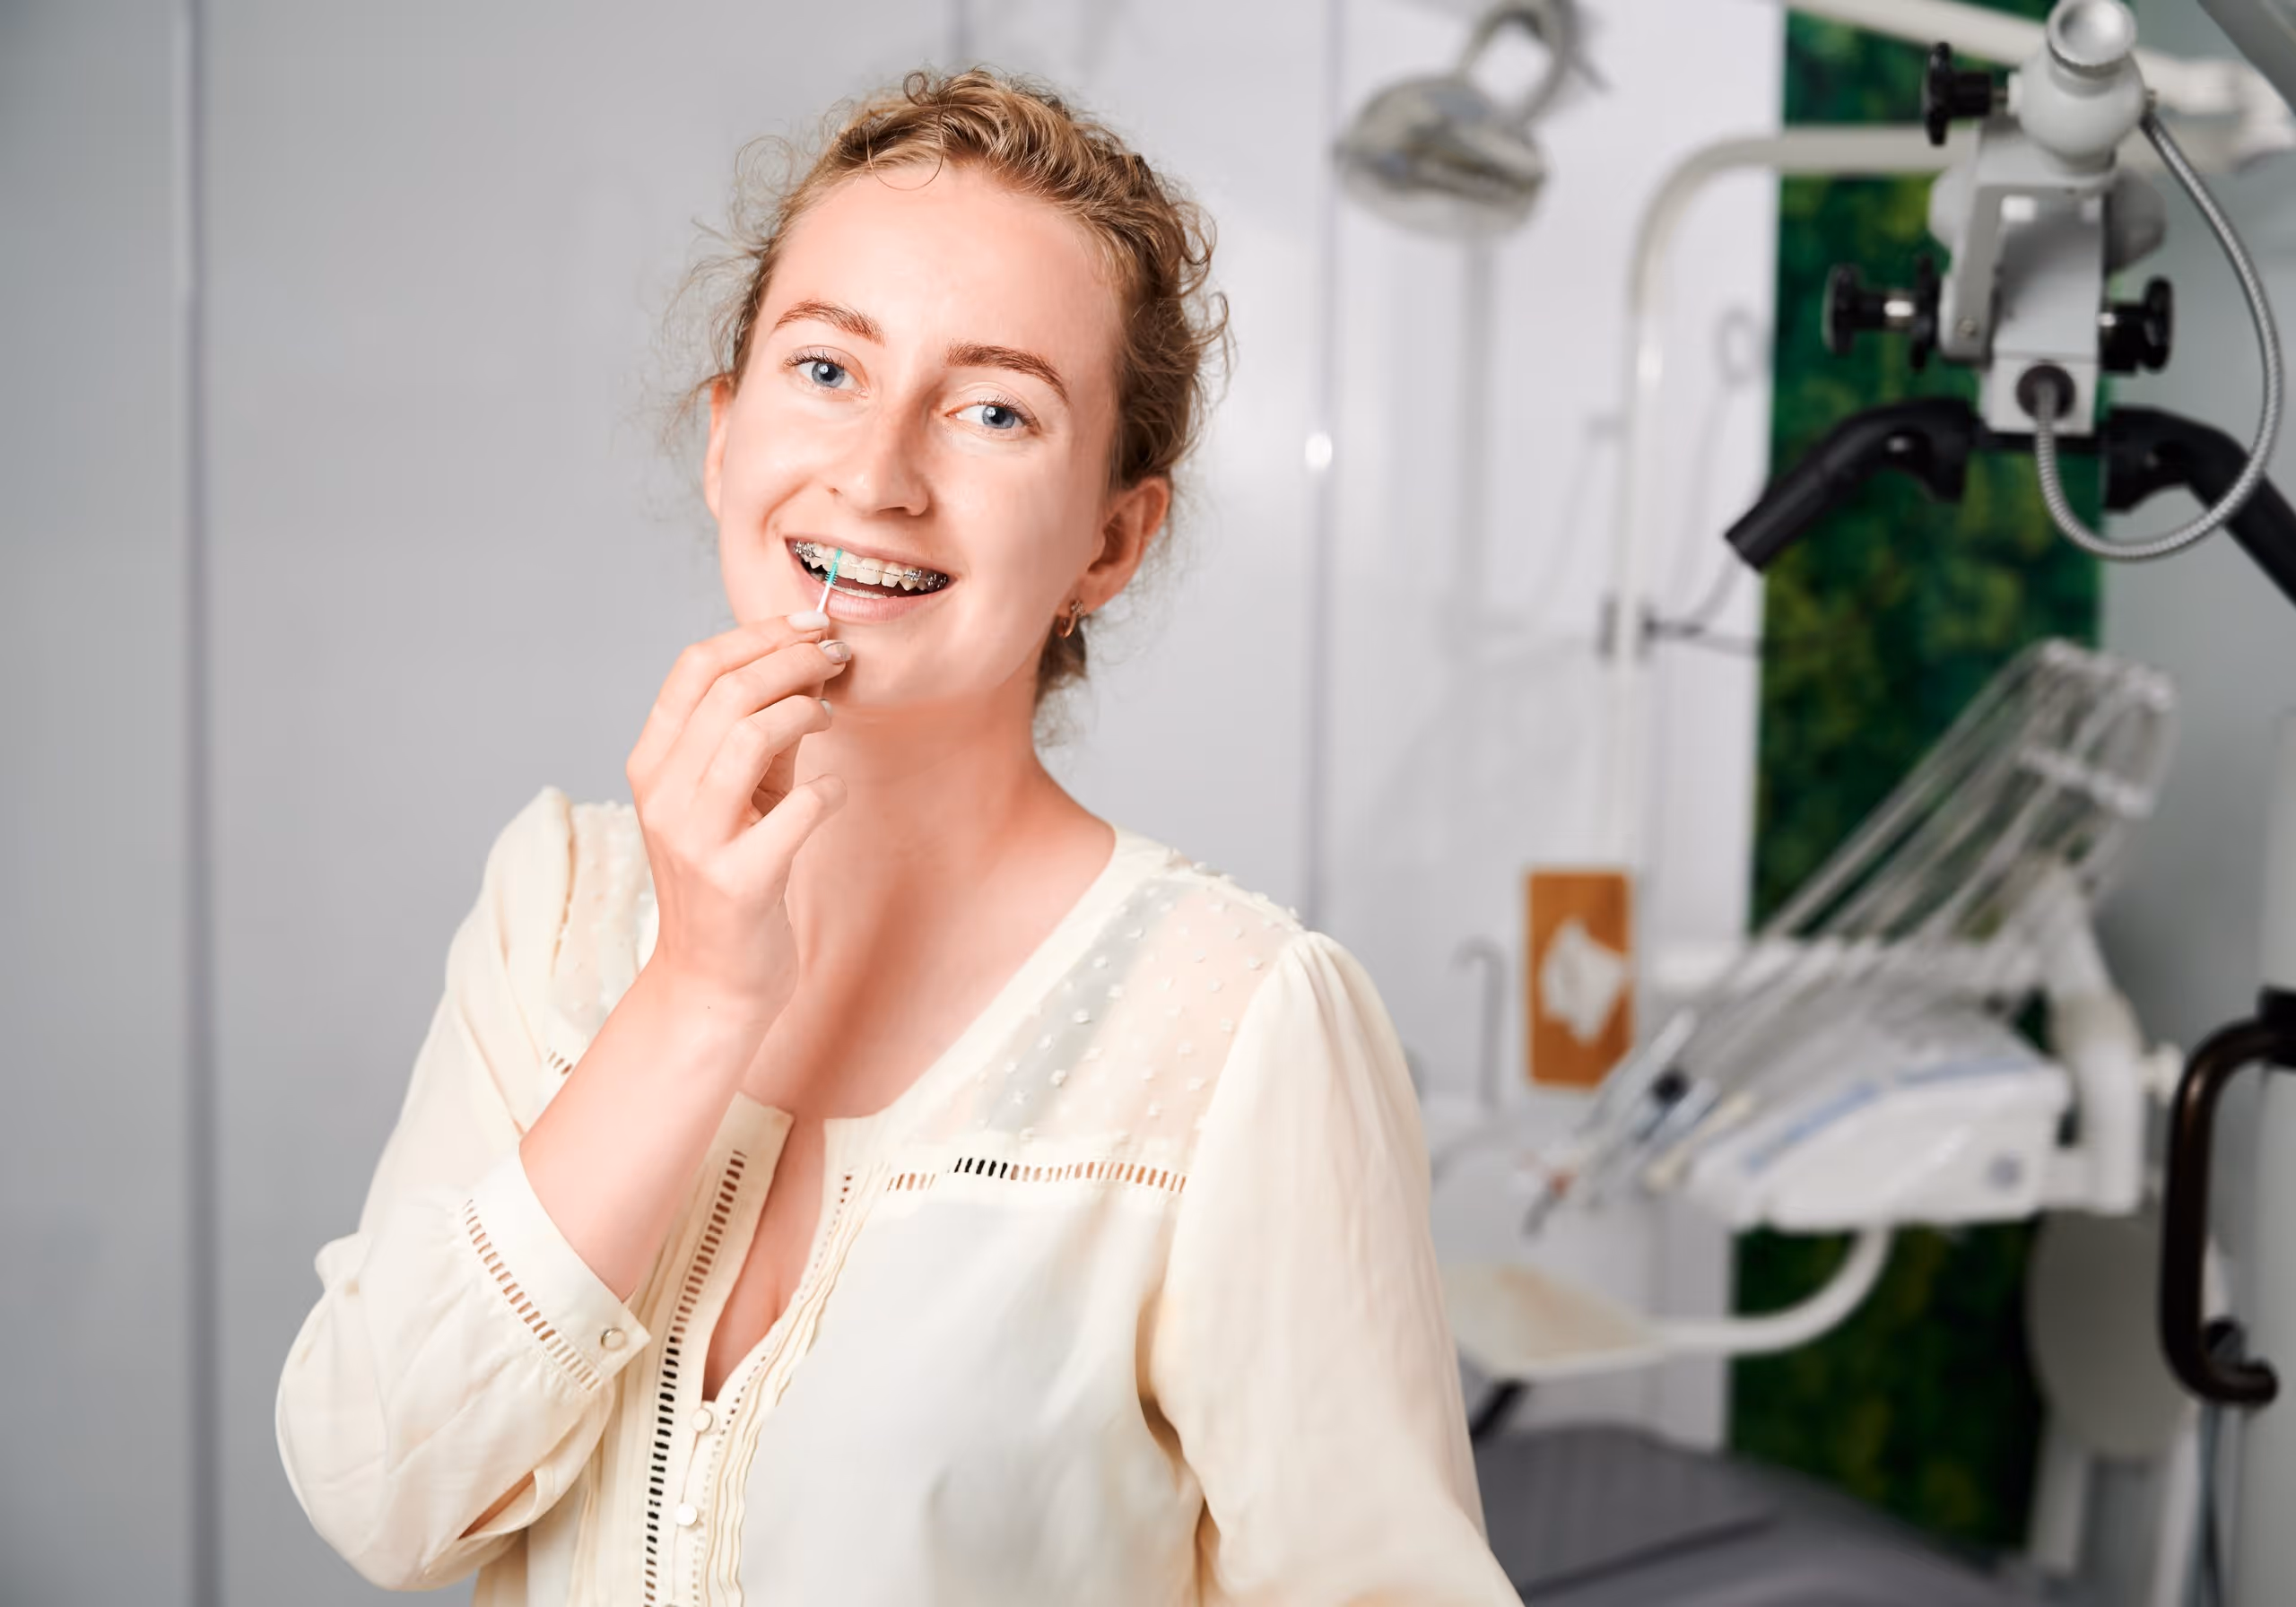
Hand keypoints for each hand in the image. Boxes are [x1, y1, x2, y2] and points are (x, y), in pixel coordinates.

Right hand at [624, 612, 848, 1032]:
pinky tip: (830, 793)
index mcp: (652, 765)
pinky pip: (798, 810)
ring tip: (828, 718)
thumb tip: (807, 662)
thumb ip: (760, 733)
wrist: (713, 980)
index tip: (811, 623)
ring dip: (804, 711)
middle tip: (837, 657)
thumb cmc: (731, 876)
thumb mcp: (735, 795)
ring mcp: (697, 840)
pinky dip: (827, 791)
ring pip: (750, 735)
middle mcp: (663, 796)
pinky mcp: (740, 881)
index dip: (758, 633)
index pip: (693, 667)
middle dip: (793, 659)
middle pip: (727, 690)